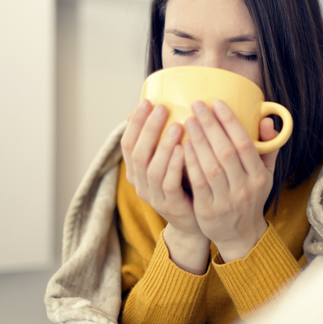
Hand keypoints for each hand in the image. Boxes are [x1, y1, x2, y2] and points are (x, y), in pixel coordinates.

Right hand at [120, 100, 208, 273]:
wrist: (195, 222)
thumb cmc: (185, 184)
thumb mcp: (170, 160)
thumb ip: (164, 140)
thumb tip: (161, 104)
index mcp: (136, 170)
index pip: (127, 143)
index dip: (135, 123)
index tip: (146, 101)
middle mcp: (140, 183)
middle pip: (137, 153)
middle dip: (149, 128)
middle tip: (161, 107)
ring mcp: (154, 196)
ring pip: (152, 168)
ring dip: (163, 145)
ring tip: (176, 125)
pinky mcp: (170, 206)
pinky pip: (169, 184)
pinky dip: (175, 165)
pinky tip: (184, 149)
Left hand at [184, 100, 278, 262]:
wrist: (241, 235)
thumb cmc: (251, 196)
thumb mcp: (266, 173)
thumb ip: (267, 146)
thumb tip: (266, 119)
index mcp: (259, 176)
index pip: (245, 144)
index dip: (230, 122)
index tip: (217, 103)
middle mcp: (244, 188)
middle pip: (226, 153)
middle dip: (210, 126)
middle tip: (197, 106)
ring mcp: (226, 200)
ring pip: (211, 167)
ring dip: (198, 142)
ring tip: (187, 121)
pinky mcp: (207, 210)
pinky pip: (198, 183)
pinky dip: (189, 164)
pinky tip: (181, 147)